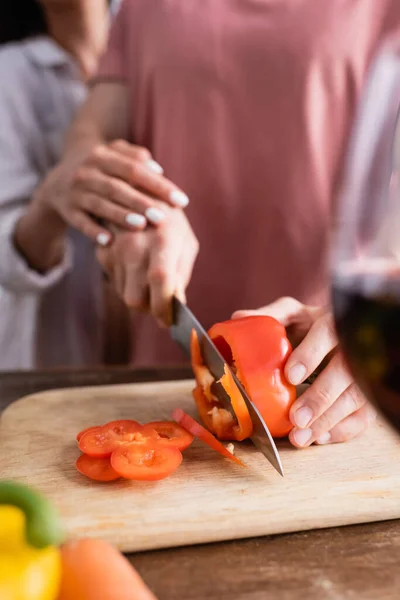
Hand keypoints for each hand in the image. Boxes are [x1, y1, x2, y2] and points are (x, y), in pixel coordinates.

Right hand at [39, 140, 189, 245]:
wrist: (57, 180)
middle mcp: (87, 172)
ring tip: (141, 225)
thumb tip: (158, 170)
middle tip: (162, 217)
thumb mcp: (114, 156)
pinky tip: (109, 241)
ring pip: (99, 204)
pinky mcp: (66, 210)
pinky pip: (80, 222)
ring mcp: (74, 192)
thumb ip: (136, 158)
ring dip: (120, 215)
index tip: (181, 201)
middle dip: (141, 202)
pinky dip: (94, 231)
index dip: (159, 185)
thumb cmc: (100, 169)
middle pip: (117, 188)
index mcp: (103, 156)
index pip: (135, 169)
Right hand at [96, 204, 198, 324]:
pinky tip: (135, 265)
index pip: (160, 284)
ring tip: (149, 275)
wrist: (136, 193)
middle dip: (148, 308)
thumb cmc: (170, 222)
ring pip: (122, 294)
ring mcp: (114, 249)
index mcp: (163, 241)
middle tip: (160, 301)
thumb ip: (181, 276)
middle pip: (134, 299)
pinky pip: (114, 283)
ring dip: (138, 295)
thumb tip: (177, 309)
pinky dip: (126, 282)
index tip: (169, 321)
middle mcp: (135, 246)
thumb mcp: (186, 243)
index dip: (164, 309)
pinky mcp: (102, 252)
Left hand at [233, 297, 376, 447]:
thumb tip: (239, 318)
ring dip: (328, 420)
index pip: (327, 333)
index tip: (290, 376)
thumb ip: (270, 316)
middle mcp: (353, 346)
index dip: (311, 355)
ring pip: (356, 398)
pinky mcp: (369, 394)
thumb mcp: (291, 314)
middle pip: (346, 372)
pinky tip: (320, 438)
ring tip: (302, 436)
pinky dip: (343, 430)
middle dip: (321, 398)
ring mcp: (365, 371)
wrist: (337, 335)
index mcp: (332, 321)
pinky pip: (364, 416)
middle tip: (297, 418)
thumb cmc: (310, 326)